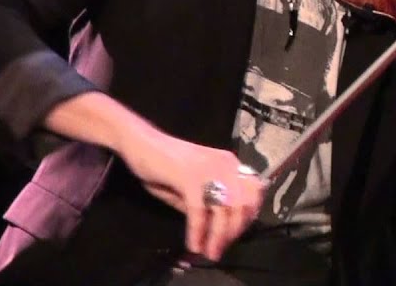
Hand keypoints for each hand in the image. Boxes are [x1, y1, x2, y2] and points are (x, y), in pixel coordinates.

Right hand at [117, 128, 265, 261]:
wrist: (141, 143)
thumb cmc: (165, 163)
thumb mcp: (192, 186)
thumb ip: (206, 202)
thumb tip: (215, 228)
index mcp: (230, 164)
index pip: (254, 193)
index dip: (248, 217)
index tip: (235, 235)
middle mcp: (226, 165)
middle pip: (244, 204)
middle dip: (234, 231)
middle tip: (221, 248)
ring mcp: (209, 170)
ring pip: (224, 210)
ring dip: (218, 236)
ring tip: (210, 252)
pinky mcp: (190, 177)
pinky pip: (199, 211)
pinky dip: (198, 231)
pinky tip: (194, 244)